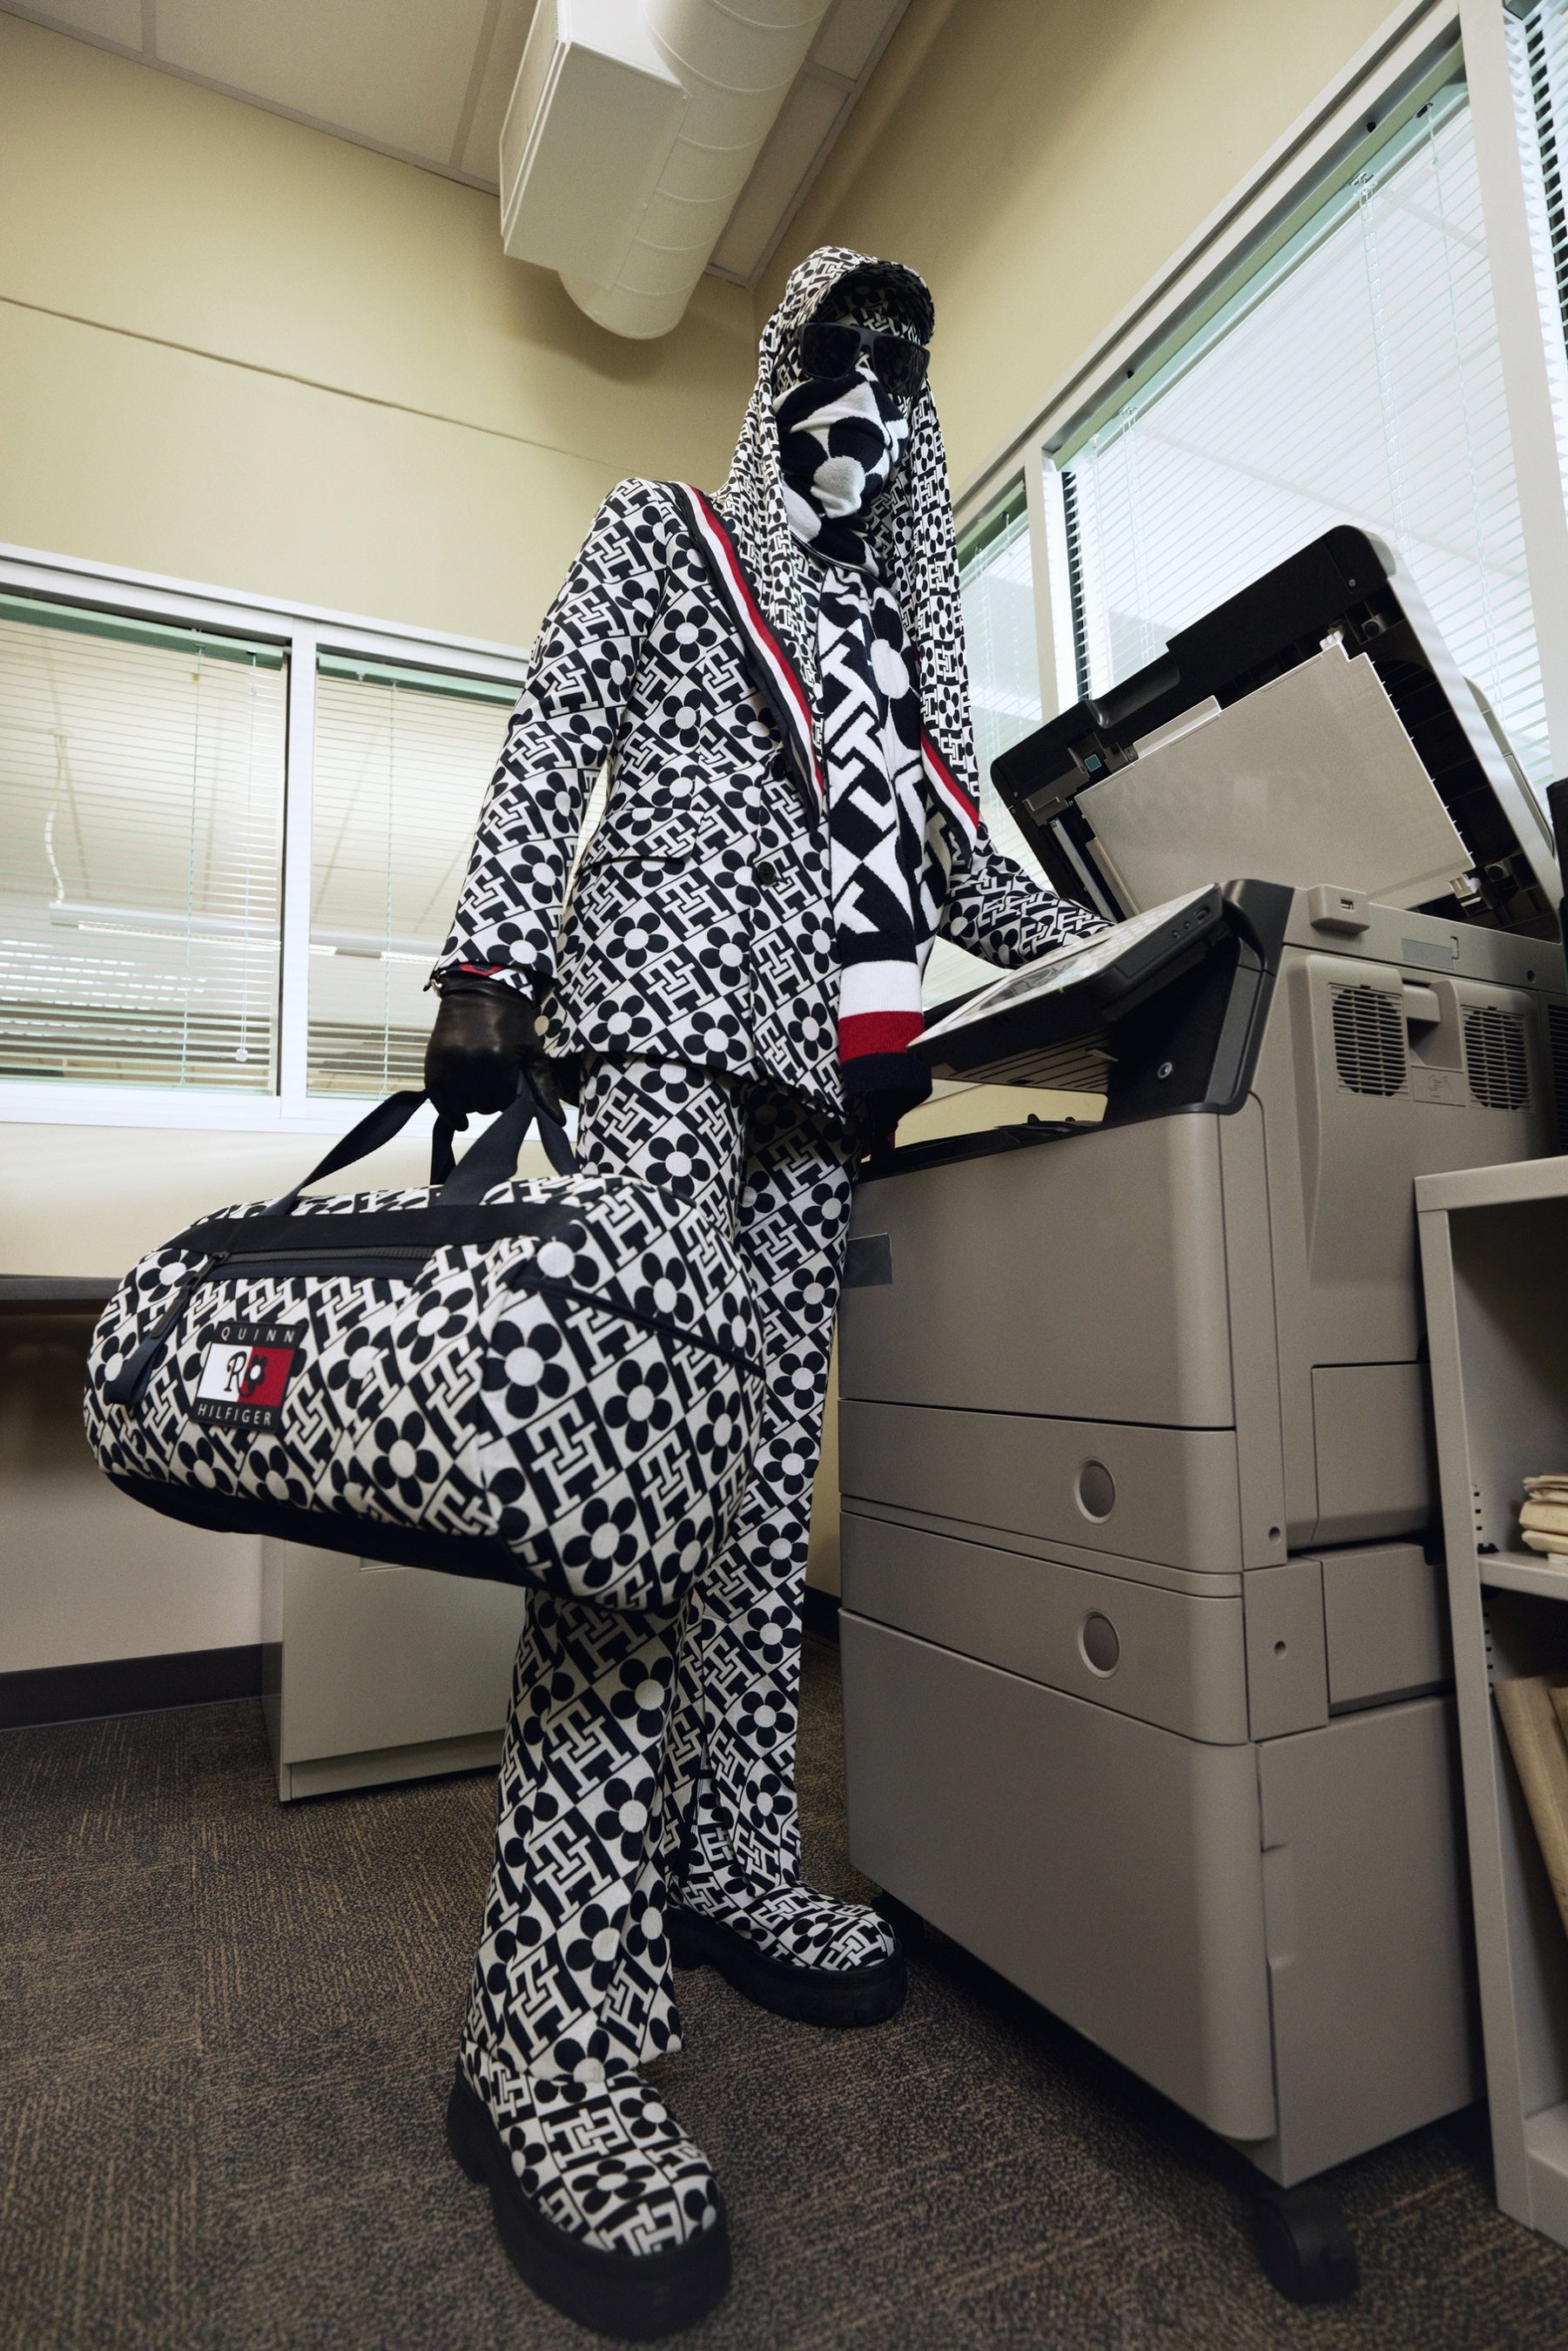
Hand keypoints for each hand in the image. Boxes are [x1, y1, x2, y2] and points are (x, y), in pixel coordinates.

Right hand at [424, 974, 550, 1120]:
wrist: (481, 992)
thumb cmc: (512, 1022)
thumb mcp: (532, 1052)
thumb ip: (543, 1087)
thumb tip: (559, 1122)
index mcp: (500, 1062)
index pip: (503, 1103)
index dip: (506, 1099)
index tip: (506, 1087)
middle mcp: (472, 1066)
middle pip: (482, 1106)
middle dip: (489, 1101)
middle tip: (491, 1085)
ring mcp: (450, 1065)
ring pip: (461, 1105)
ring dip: (470, 1103)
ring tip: (476, 1088)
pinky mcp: (433, 1064)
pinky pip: (438, 1100)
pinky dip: (448, 1110)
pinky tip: (457, 1116)